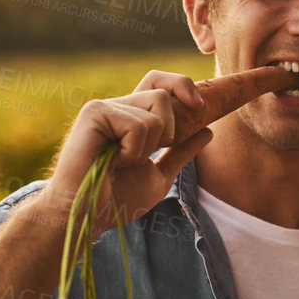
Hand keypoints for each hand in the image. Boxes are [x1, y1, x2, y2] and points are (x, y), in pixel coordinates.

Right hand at [39, 70, 213, 240]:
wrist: (90, 215)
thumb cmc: (117, 200)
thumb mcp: (159, 176)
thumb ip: (181, 153)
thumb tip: (208, 130)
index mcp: (131, 118)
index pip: (159, 83)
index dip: (181, 85)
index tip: (198, 107)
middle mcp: (117, 108)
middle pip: (163, 94)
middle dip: (168, 132)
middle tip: (144, 157)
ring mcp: (104, 108)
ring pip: (155, 112)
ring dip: (147, 149)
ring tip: (121, 163)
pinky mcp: (94, 113)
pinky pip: (137, 125)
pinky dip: (133, 152)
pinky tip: (112, 162)